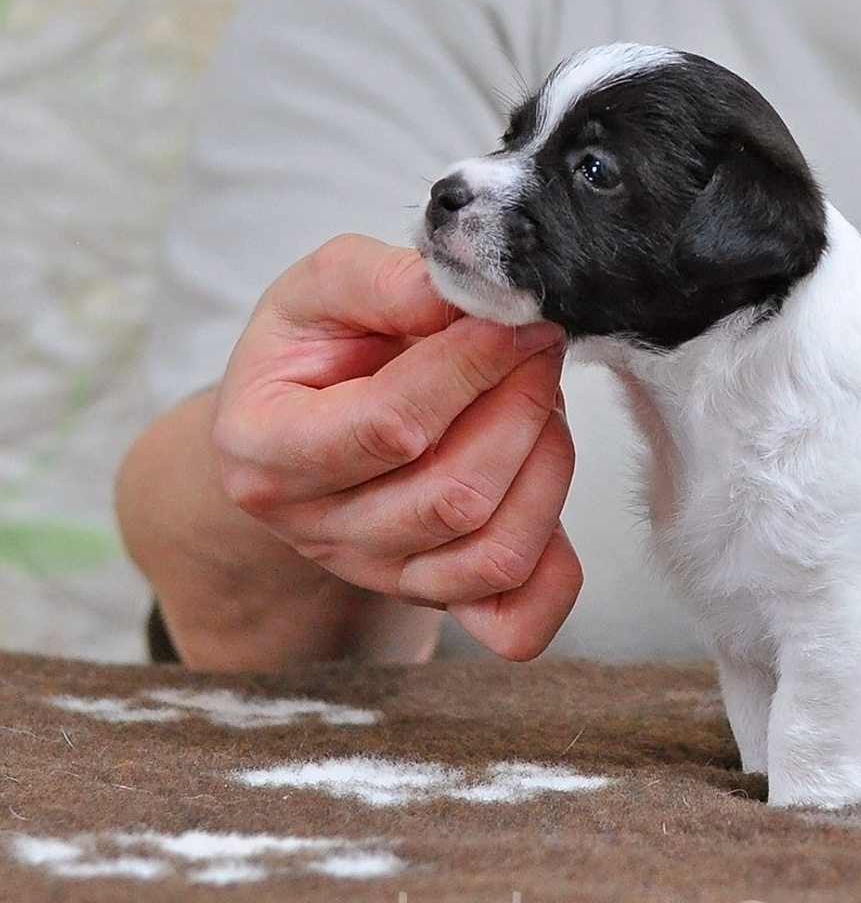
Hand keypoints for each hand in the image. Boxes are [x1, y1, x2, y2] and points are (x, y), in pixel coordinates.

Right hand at [210, 234, 581, 659]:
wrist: (309, 418)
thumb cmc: (318, 350)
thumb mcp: (321, 290)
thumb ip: (383, 280)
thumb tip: (466, 294)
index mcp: (264, 451)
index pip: (389, 427)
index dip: (470, 367)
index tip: (515, 316)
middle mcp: (317, 530)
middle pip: (454, 496)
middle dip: (521, 407)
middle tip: (540, 344)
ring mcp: (379, 575)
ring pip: (495, 552)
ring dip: (547, 463)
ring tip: (540, 399)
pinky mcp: (436, 598)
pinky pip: (513, 622)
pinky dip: (555, 572)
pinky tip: (546, 488)